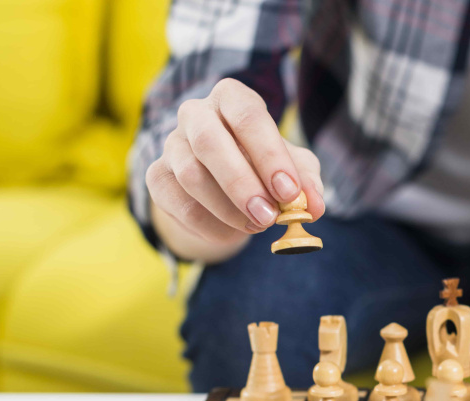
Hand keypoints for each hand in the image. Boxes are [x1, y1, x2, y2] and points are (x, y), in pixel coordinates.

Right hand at [146, 78, 324, 247]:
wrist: (224, 189)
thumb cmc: (264, 168)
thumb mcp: (293, 169)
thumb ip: (306, 182)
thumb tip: (313, 207)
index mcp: (232, 98)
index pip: (248, 115)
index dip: (269, 155)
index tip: (289, 192)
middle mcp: (195, 114)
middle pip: (209, 141)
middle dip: (242, 184)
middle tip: (270, 217)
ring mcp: (171, 144)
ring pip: (192, 176)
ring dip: (228, 209)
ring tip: (257, 226)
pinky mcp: (157, 176)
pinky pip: (179, 204)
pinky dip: (210, 225)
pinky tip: (233, 232)